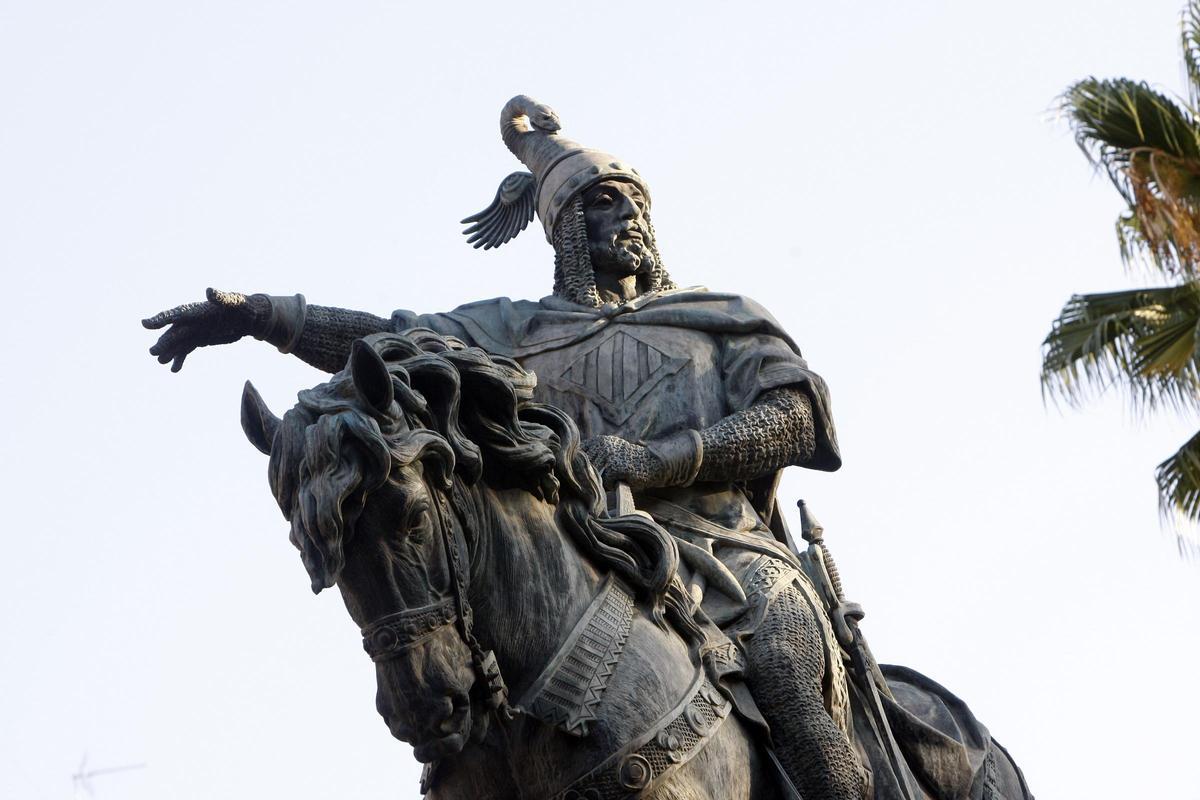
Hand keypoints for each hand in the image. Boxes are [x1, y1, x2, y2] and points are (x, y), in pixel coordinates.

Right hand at [142, 288, 269, 371]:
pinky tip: (175, 370)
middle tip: (153, 353)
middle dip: (164, 342)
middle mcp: (193, 321)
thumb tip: (210, 291)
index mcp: (198, 310)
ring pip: (178, 343)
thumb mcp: (235, 302)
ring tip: (160, 362)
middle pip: (175, 332)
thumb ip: (222, 298)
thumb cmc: (243, 306)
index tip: (145, 324)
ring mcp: (196, 330)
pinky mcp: (201, 339)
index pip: (176, 314)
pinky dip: (180, 359)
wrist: (250, 317)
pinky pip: (186, 349)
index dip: (161, 319)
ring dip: (169, 352)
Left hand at [580, 435, 663, 489]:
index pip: (578, 455)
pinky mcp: (616, 467)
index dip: (579, 467)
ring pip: (594, 475)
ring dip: (602, 481)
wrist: (652, 463)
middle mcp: (602, 445)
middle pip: (584, 467)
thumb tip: (573, 470)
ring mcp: (609, 455)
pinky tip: (621, 479)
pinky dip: (612, 485)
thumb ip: (594, 457)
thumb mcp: (610, 453)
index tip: (585, 474)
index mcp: (598, 441)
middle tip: (602, 479)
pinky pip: (606, 482)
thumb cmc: (628, 462)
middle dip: (591, 476)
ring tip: (613, 478)